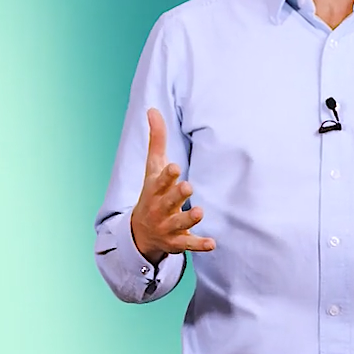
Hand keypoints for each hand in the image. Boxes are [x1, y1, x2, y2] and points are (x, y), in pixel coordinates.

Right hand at [130, 107, 215, 264]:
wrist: (140, 233)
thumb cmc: (152, 193)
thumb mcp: (152, 168)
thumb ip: (156, 140)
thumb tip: (152, 109)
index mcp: (154, 190)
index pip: (159, 181)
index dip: (166, 175)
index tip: (174, 167)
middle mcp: (160, 208)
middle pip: (168, 201)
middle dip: (177, 195)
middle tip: (188, 186)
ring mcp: (168, 226)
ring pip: (179, 223)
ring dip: (189, 219)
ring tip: (200, 212)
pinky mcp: (178, 242)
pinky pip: (189, 244)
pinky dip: (200, 245)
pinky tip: (212, 243)